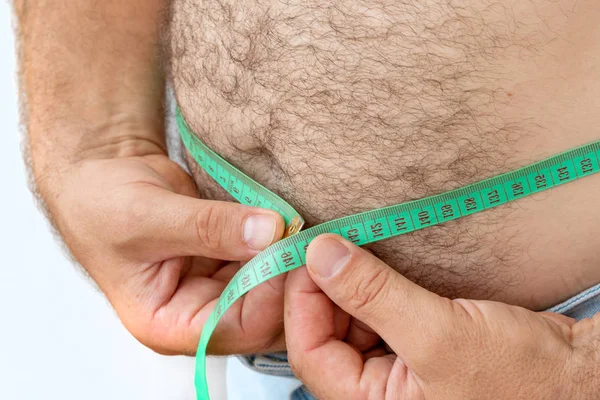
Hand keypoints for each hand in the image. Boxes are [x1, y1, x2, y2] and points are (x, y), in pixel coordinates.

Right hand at [44, 146, 287, 354]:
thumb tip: (269, 232)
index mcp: (168, 323)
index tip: (290, 250)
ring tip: (308, 229)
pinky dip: (281, 246)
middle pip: (262, 317)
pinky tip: (294, 224)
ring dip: (289, 263)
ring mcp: (216, 287)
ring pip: (270, 292)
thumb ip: (209, 226)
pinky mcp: (228, 261)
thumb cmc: (101, 204)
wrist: (102, 176)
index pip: (236, 327)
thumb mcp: (149, 215)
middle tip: (311, 242)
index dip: (269, 294)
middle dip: (288, 283)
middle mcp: (196, 313)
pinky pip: (265, 263)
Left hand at [285, 234, 599, 399]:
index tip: (307, 256)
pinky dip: (373, 288)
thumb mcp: (440, 335)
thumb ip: (374, 296)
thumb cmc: (525, 381)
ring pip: (349, 321)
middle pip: (324, 334)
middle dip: (324, 289)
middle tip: (330, 245)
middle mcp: (377, 392)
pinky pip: (377, 315)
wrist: (576, 376)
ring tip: (355, 251)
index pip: (309, 352)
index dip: (302, 301)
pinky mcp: (414, 346)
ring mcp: (395, 369)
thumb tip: (321, 257)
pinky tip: (379, 268)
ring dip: (349, 285)